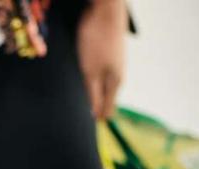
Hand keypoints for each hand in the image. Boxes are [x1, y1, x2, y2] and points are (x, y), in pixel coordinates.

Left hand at [77, 0, 127, 119]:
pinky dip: (92, 78)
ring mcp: (114, 62)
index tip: (86, 128)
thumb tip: (96, 117)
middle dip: (94, 107)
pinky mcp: (109, 52)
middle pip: (106, 98)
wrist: (106, 9)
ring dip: (92, 92)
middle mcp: (117, 74)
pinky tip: (85, 77)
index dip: (97, 119)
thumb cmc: (96, 39)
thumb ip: (93, 94)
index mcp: (115, 82)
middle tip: (81, 116)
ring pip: (103, 84)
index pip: (108, 110)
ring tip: (81, 99)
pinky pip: (100, 72)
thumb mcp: (90, 71)